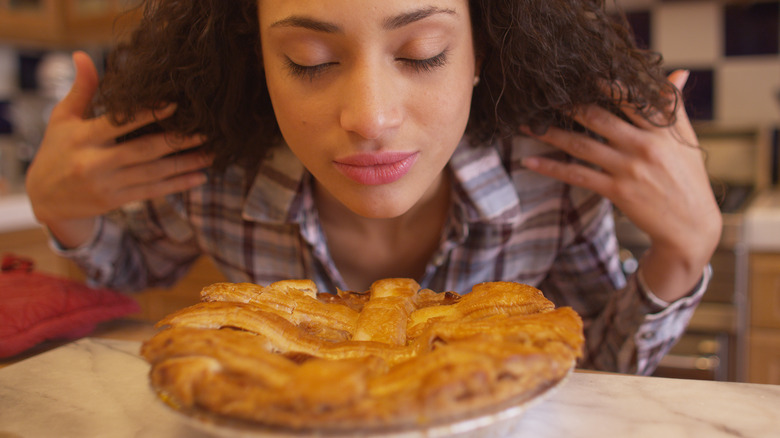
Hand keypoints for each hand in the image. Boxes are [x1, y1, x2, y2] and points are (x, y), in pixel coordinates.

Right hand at [25, 51, 211, 247]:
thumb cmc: (56, 151)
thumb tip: (83, 56)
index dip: (147, 114)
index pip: (119, 123)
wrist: (44, 198)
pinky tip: (199, 177)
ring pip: (154, 173)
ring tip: (211, 154)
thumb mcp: (63, 119)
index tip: (175, 105)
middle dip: (178, 142)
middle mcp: (95, 162)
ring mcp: (107, 184)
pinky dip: (177, 184)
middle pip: (144, 150)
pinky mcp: (116, 200)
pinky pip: (153, 191)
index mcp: (83, 137)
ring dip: (186, 164)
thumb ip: (81, 90)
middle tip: (206, 132)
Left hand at [521, 71, 720, 300]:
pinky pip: (577, 175)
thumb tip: (678, 72)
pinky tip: (530, 161)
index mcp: (662, 129)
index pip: (631, 98)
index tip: (579, 73)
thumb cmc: (687, 178)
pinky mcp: (617, 191)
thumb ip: (674, 107)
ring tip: (525, 125)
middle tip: (542, 94)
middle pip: (599, 117)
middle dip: (568, 105)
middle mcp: (645, 146)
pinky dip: (551, 168)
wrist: (691, 226)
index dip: (605, 84)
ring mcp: (629, 169)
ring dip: (550, 134)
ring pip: (582, 145)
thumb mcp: (686, 140)